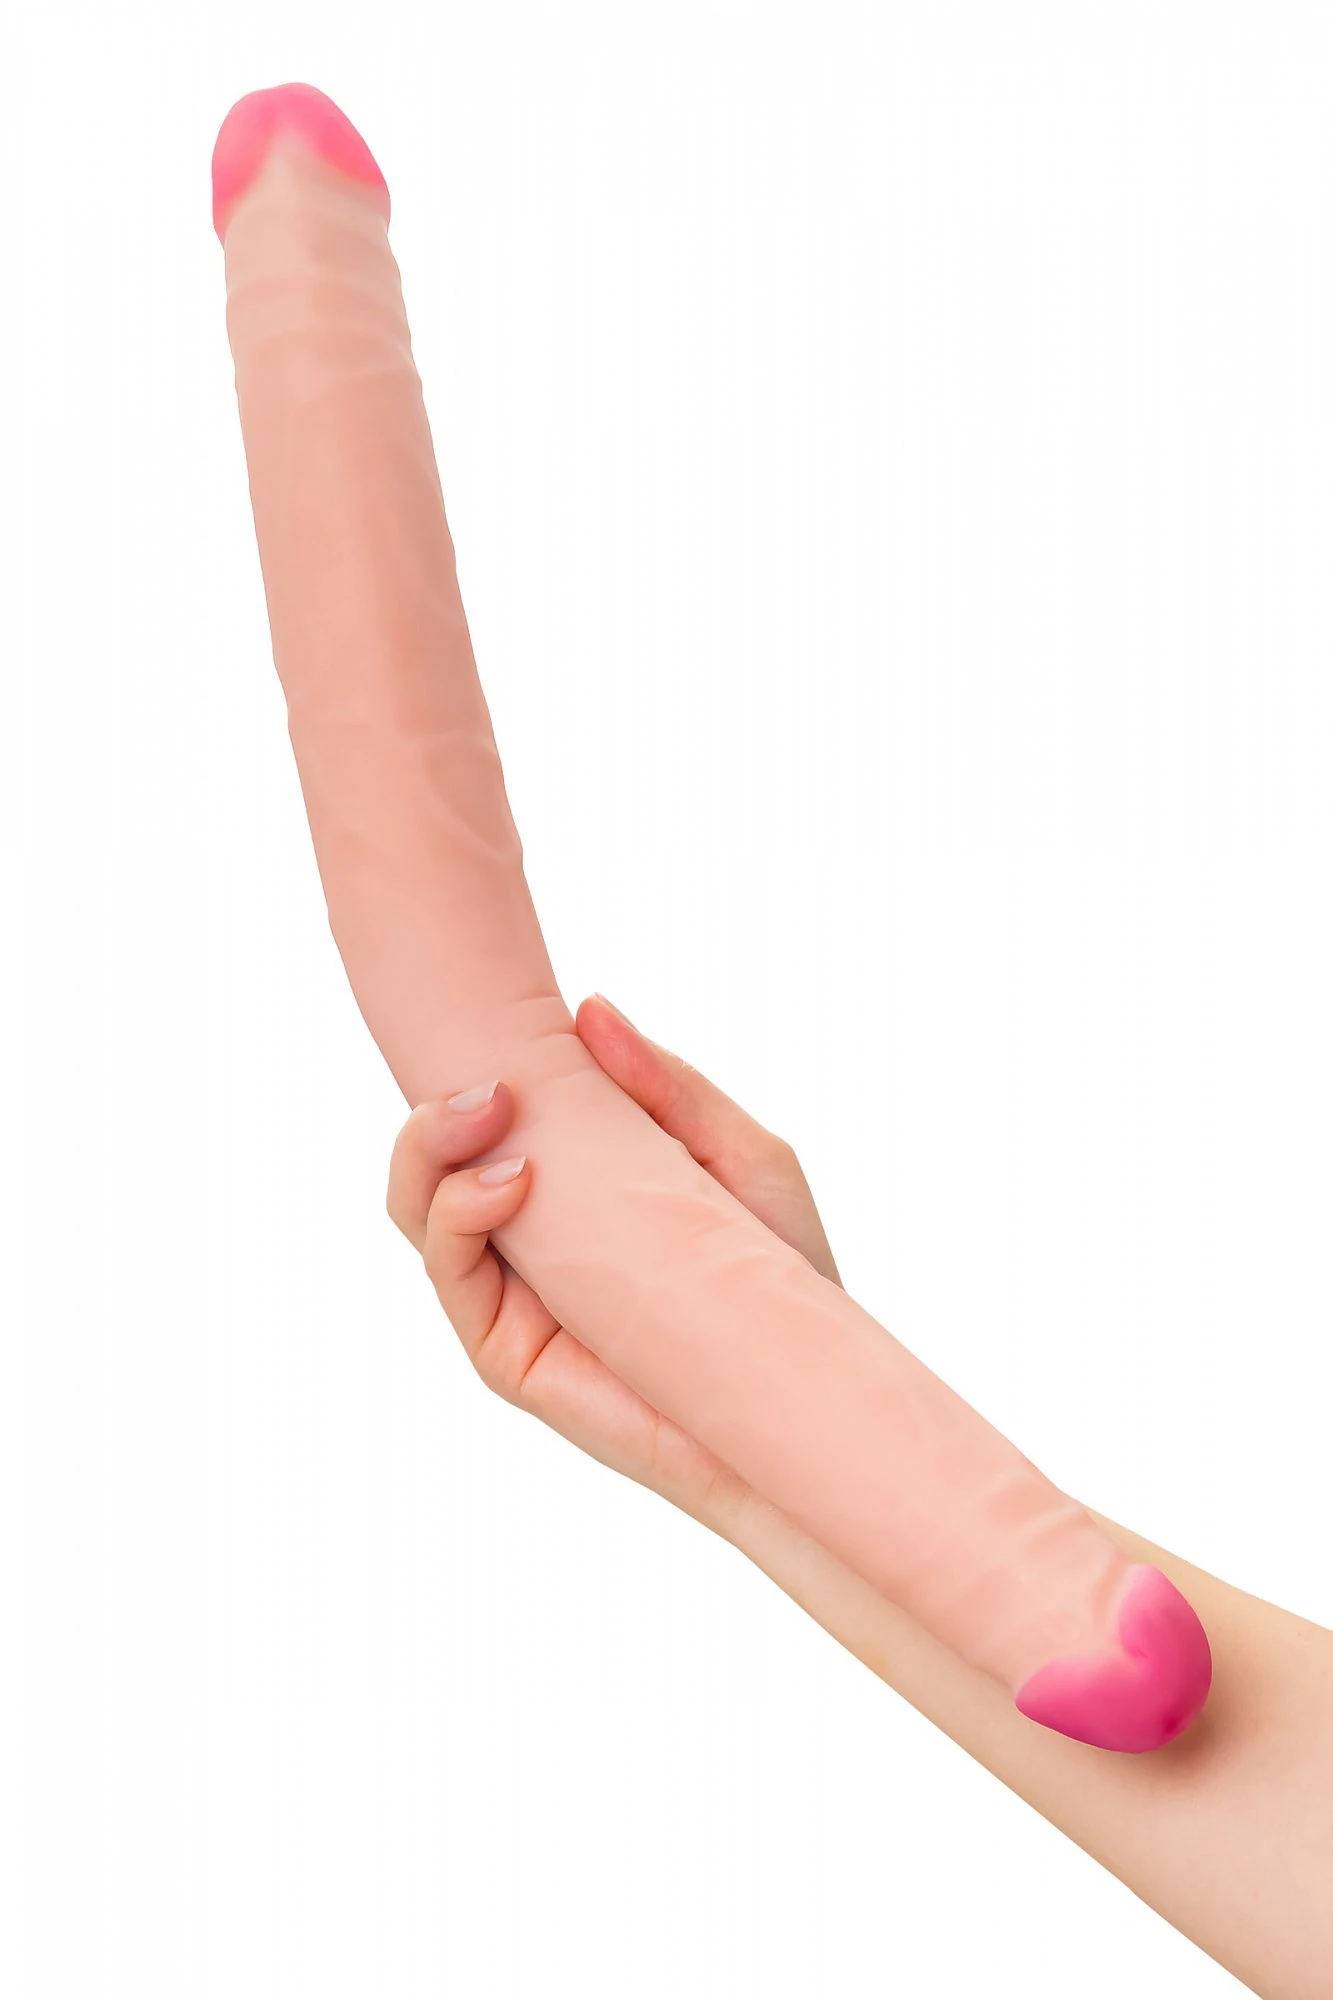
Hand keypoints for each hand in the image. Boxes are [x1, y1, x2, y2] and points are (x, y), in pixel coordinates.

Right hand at [386, 993, 840, 1524]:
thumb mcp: (741, 1156)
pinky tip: (508, 1181)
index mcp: (570, 1188)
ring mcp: (512, 1299)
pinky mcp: (510, 1356)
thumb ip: (670, 1086)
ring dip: (430, 1151)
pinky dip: (457, 1219)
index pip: (486, 1126)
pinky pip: (452, 1279)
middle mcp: (526, 1241)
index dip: (469, 1074)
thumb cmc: (782, 1277)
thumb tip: (591, 1006)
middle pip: (431, 1166)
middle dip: (435, 1112)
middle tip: (492, 1080)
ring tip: (490, 1109)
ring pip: (422, 1215)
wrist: (806, 1399)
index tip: (503, 1027)